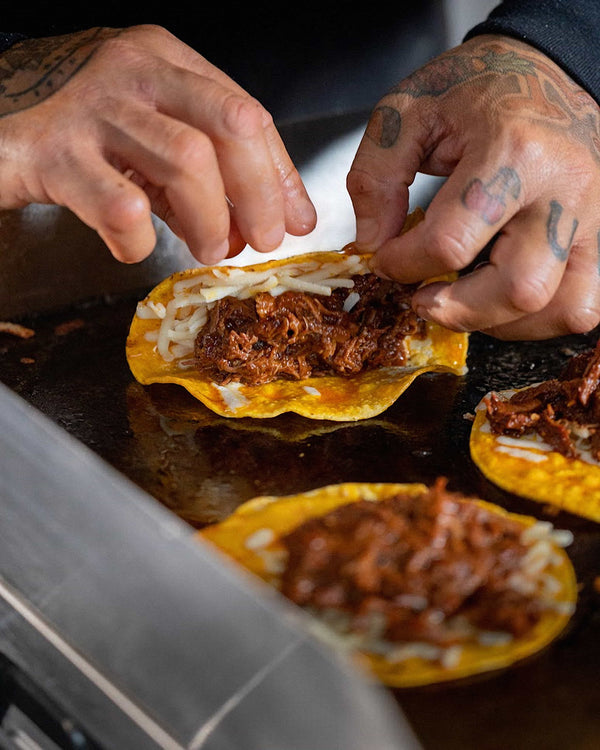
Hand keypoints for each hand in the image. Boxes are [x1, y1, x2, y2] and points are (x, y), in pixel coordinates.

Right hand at [0, 26, 315, 262]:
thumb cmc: (77, 132)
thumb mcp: (148, 137)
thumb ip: (205, 174)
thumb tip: (263, 224)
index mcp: (164, 59)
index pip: (246, 113)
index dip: (279, 174)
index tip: (295, 220)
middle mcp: (133, 70)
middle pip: (230, 124)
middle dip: (260, 192)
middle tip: (262, 241)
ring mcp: (92, 107)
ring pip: (186, 160)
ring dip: (210, 220)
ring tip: (209, 251)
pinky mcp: (52, 153)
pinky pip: (121, 205)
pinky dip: (140, 241)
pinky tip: (134, 247)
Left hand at [347, 35, 599, 339]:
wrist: (543, 67)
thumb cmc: (476, 87)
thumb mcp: (407, 112)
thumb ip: (375, 178)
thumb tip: (372, 245)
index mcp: (512, 153)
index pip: (450, 244)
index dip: (403, 265)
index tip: (385, 260)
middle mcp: (563, 191)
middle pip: (517, 290)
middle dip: (456, 310)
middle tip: (422, 297)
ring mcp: (591, 217)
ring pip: (560, 308)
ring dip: (499, 321)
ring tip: (461, 300)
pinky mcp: (599, 235)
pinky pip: (583, 305)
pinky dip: (537, 320)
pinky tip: (498, 300)